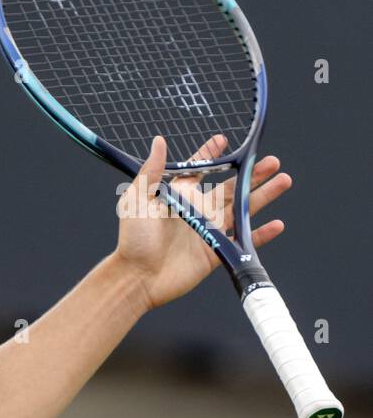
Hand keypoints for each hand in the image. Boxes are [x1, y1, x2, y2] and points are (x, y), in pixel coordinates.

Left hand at [112, 134, 291, 310]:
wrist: (136, 277)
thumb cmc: (133, 239)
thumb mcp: (138, 199)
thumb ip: (151, 171)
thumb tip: (158, 140)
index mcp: (179, 197)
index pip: (198, 171)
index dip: (211, 155)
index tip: (223, 140)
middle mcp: (196, 212)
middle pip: (230, 188)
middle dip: (251, 174)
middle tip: (272, 161)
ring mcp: (208, 232)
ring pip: (241, 210)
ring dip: (263, 196)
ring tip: (284, 180)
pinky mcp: (215, 253)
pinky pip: (242, 242)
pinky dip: (260, 235)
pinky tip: (277, 224)